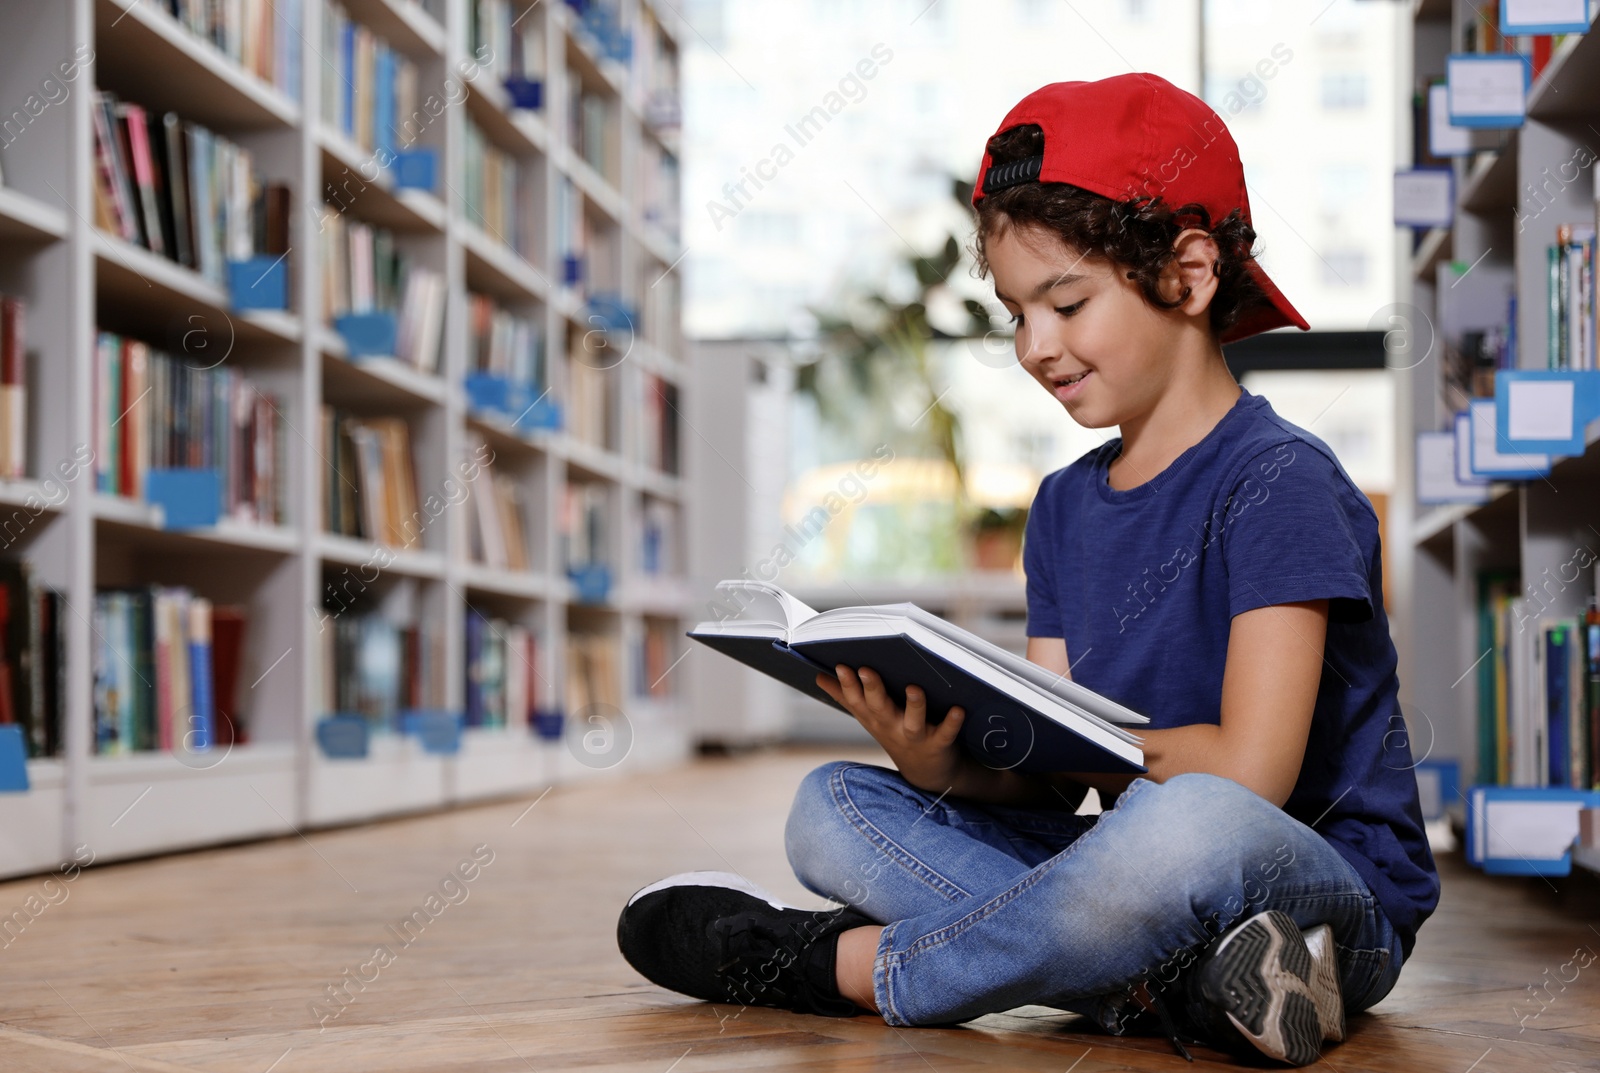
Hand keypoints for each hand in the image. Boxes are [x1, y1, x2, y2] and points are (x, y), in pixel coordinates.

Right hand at [816, 665, 966, 793]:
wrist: (926, 773)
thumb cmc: (895, 734)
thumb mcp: (868, 718)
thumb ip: (845, 697)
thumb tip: (819, 677)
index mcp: (874, 718)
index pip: (856, 700)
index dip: (847, 684)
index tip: (841, 665)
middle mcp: (891, 727)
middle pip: (879, 707)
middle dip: (871, 689)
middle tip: (866, 670)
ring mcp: (914, 737)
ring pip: (912, 721)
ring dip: (913, 705)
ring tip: (913, 688)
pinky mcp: (938, 744)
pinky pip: (945, 733)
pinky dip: (952, 723)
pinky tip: (958, 709)